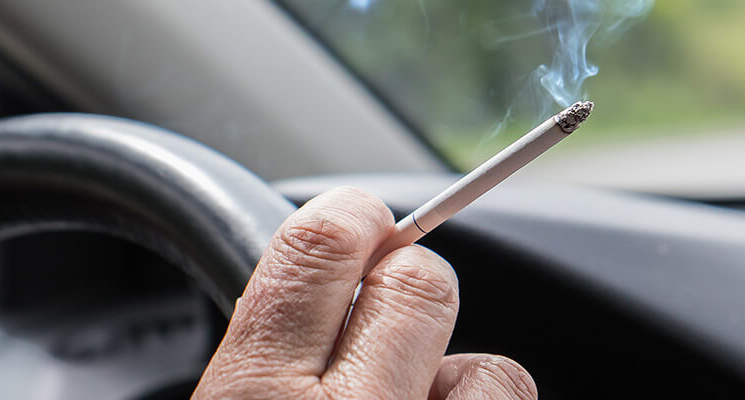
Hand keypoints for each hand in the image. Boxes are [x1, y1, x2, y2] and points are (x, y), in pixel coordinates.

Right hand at [195, 187, 536, 398]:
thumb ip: (269, 346)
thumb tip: (340, 266)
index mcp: (251, 394)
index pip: (320, 247)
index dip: (352, 220)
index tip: (361, 224)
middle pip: (422, 283)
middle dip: (413, 287)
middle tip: (390, 325)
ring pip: (492, 371)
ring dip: (459, 384)